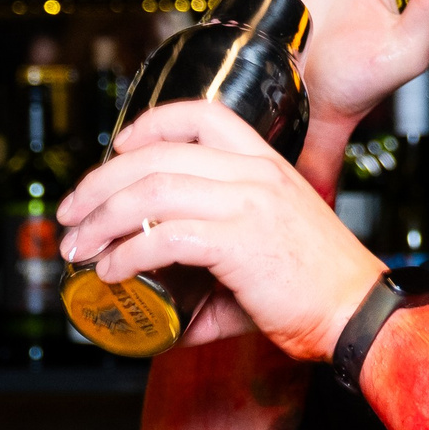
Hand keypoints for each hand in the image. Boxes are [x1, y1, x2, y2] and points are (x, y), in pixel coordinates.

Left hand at [55, 99, 383, 362]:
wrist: (357, 314)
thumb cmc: (318, 288)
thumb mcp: (266, 248)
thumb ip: (215, 260)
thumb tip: (167, 294)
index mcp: (266, 163)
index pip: (202, 115)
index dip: (150, 125)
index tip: (117, 148)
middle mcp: (255, 174)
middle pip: (157, 156)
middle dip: (100, 183)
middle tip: (71, 213)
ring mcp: (247, 205)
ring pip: (151, 192)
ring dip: (102, 219)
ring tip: (79, 246)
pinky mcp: (239, 243)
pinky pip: (164, 237)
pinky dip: (127, 254)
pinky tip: (113, 272)